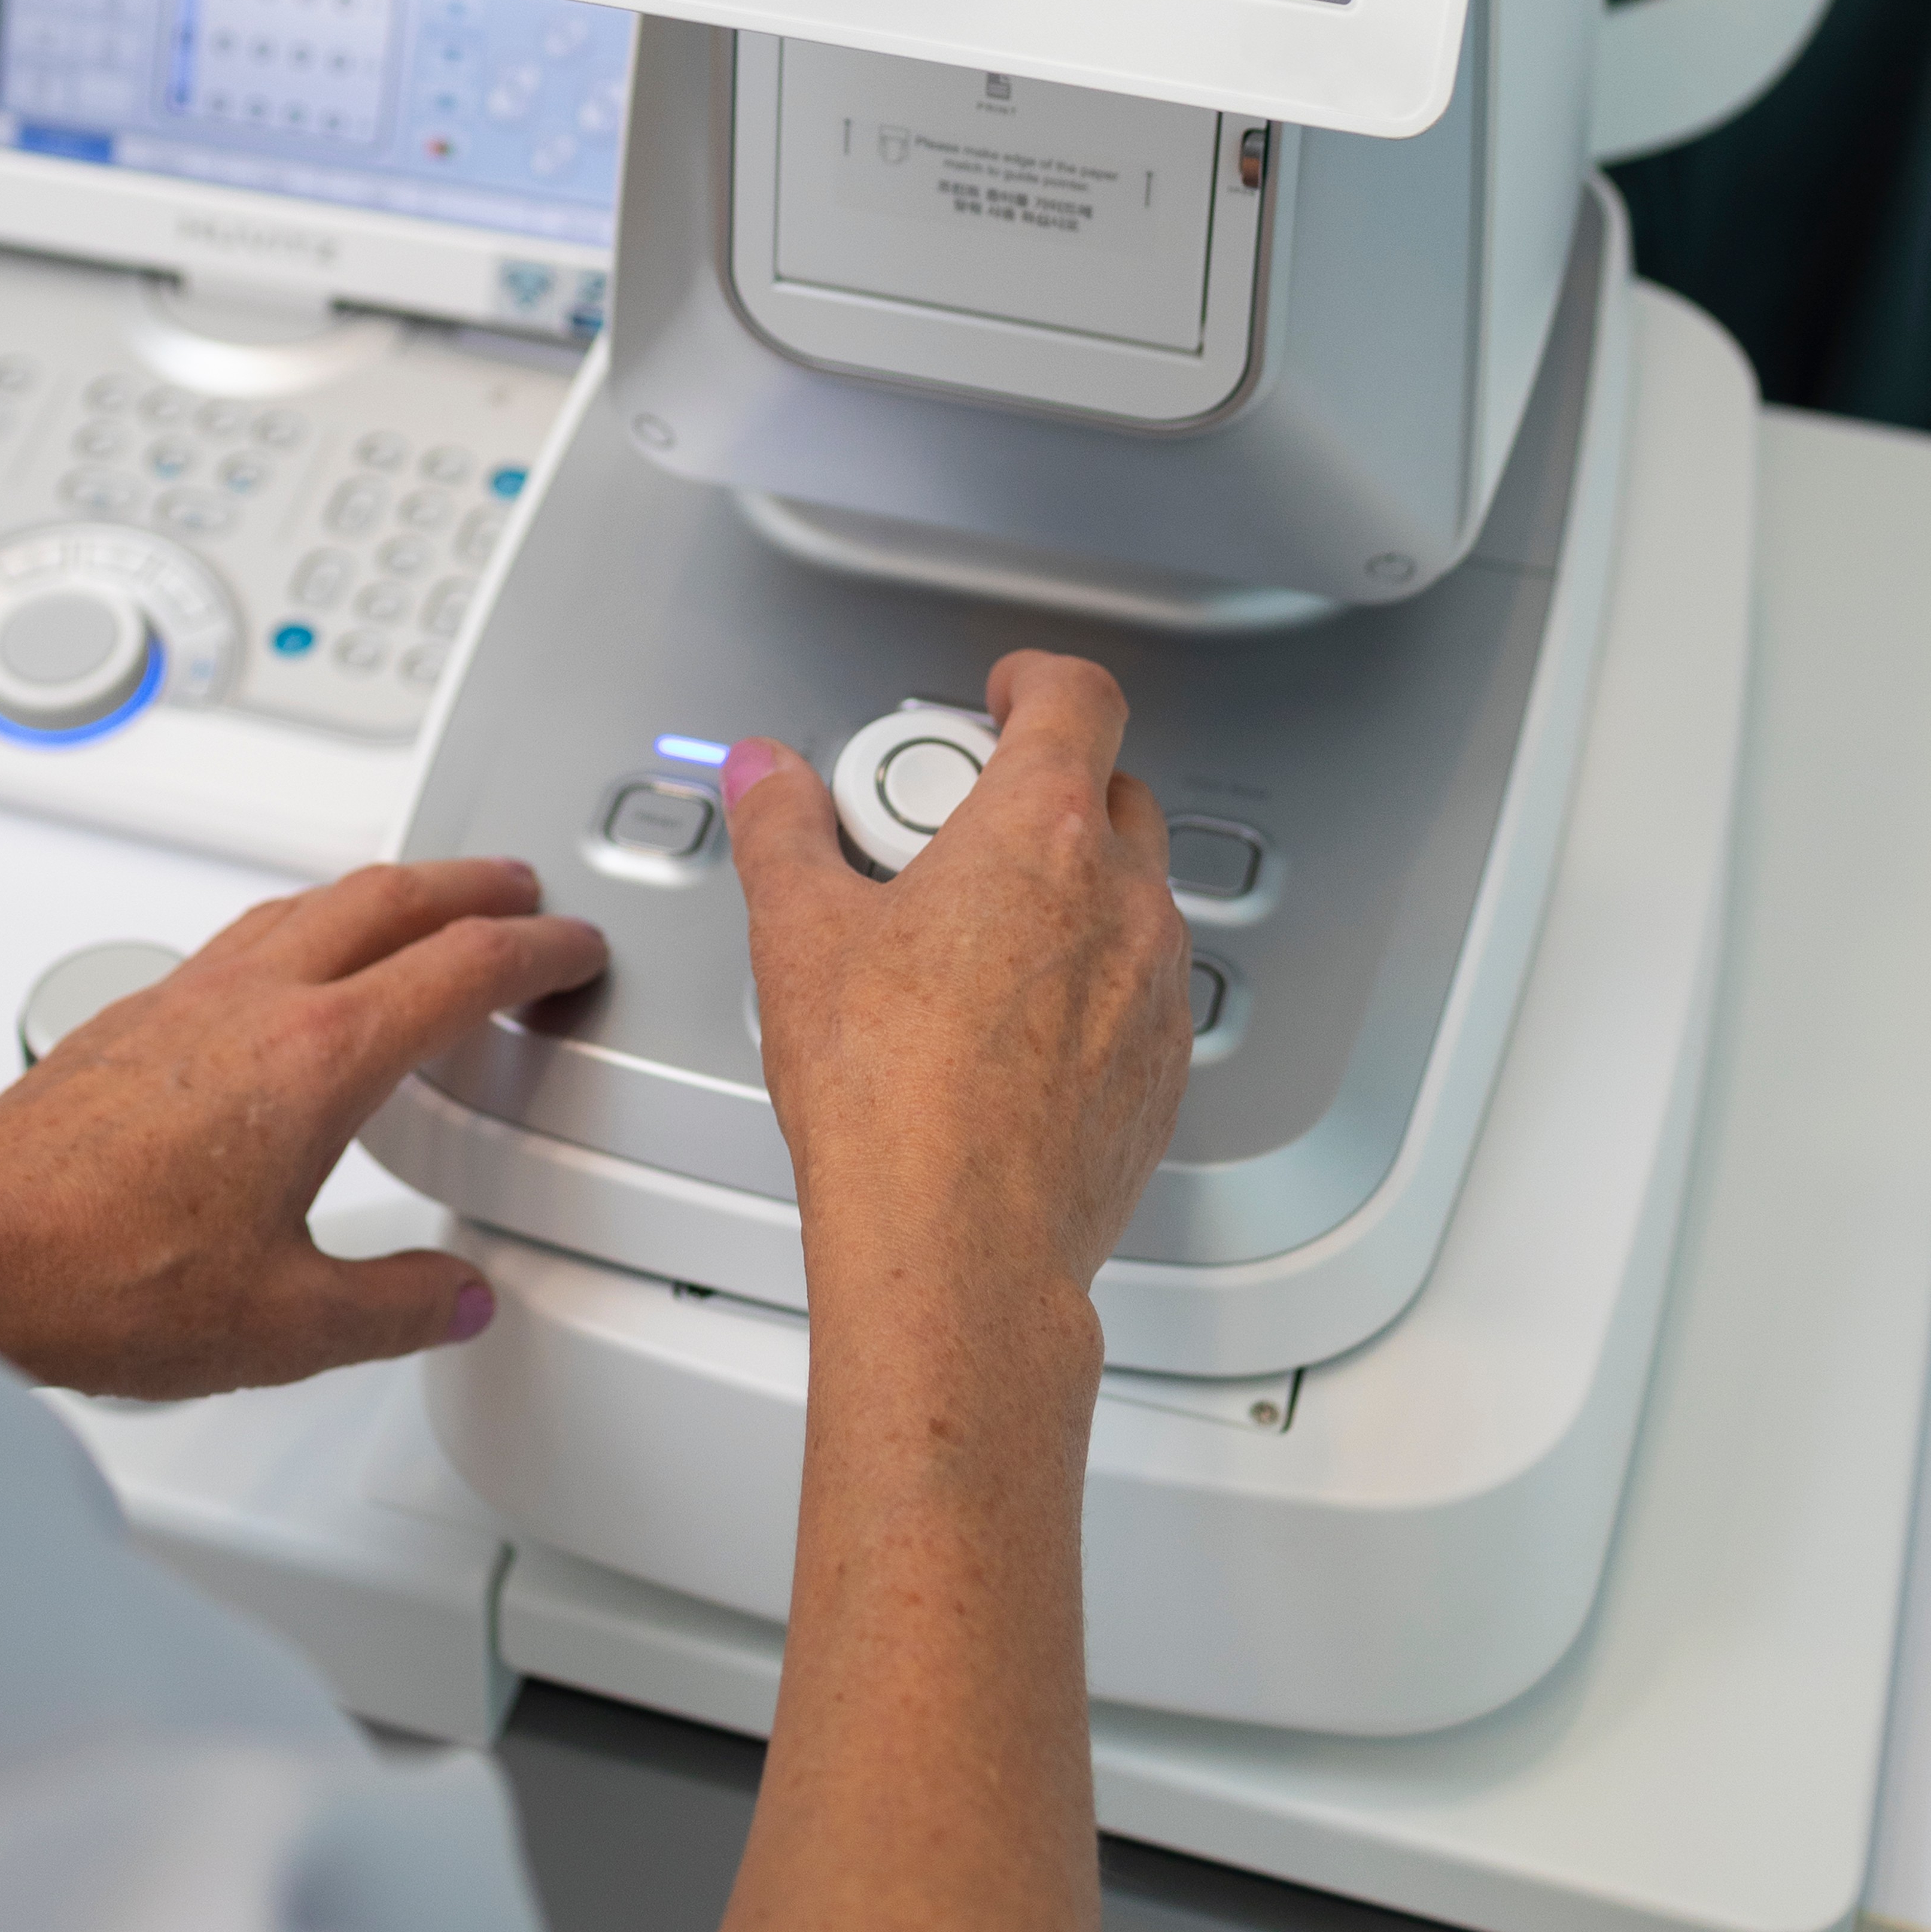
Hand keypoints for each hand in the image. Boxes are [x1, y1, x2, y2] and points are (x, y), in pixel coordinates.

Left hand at [0, 857, 603, 1399]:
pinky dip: (308, 922)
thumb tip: (457, 1299)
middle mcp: (251, 1003)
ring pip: (311, 900)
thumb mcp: (284, 1325)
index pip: (461, 966)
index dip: (538, 949)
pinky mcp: (130, 1014)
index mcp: (315, 1059)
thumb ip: (394, 1307)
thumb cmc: (97, 1277)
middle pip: (390, 896)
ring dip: (386, 890)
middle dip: (473, 883)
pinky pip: (247, 932)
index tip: (573, 948)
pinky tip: (294, 964)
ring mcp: (183, 997)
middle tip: (521, 891)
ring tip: (421, 909)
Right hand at [724, 650, 1190, 1343]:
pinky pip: (1137, 990)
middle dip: (1040, 793)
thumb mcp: (799, 935)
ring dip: (1067, 891)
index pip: (1079, 699)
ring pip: (1128, 897)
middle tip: (952, 835)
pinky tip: (1006, 1029)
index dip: (1038, 682)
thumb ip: (784, 830)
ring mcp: (1154, 989)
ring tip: (970, 942)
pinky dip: (1086, 981)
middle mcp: (1121, 900)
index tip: (1002, 696)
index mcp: (1042, 834)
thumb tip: (767, 776)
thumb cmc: (892, 1098)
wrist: (958, 1249)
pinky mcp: (1163, 1072)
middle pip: (1108, 793)